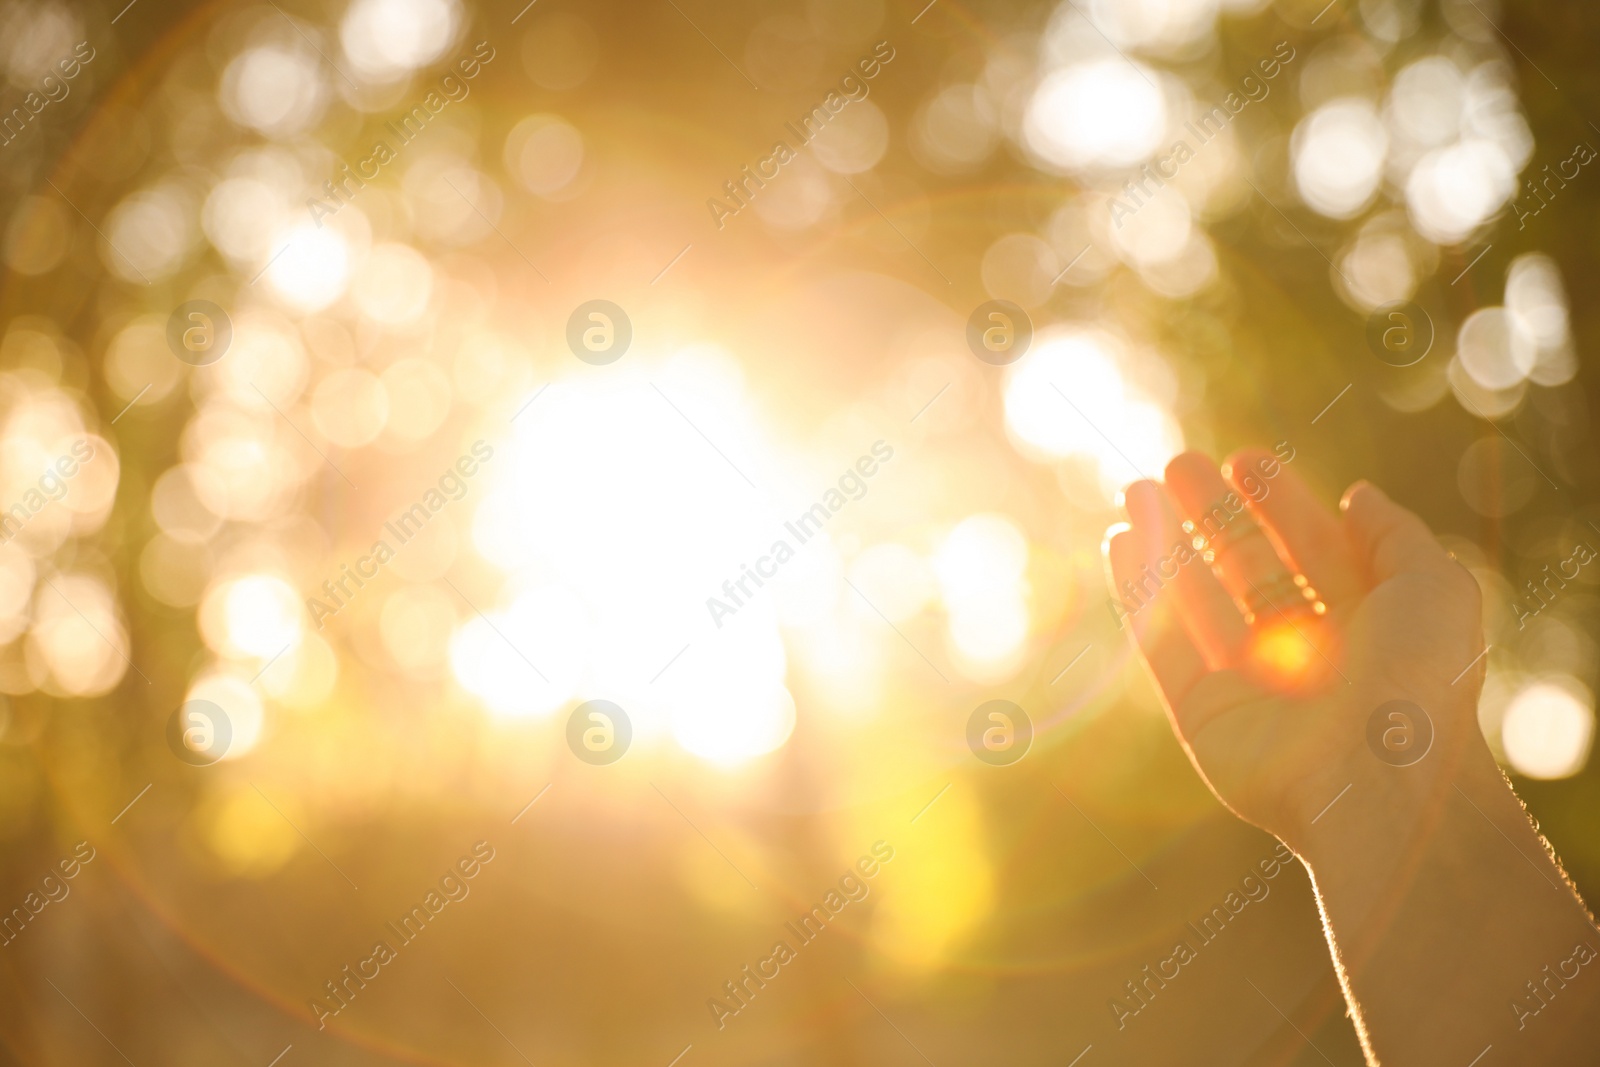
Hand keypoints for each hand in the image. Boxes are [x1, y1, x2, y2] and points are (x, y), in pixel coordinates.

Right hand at [1104, 449, 1488, 850]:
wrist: (1378, 784)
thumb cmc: (1418, 686)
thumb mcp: (1434, 589)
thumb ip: (1396, 536)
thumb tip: (1357, 494)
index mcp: (1365, 624)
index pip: (1312, 547)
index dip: (1279, 502)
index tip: (1244, 458)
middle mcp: (1304, 652)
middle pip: (1249, 566)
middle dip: (1214, 515)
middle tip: (1180, 465)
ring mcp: (1250, 683)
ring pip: (1199, 599)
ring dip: (1167, 543)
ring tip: (1138, 490)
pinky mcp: (1202, 714)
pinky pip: (1164, 643)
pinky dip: (1140, 592)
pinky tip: (1122, 540)